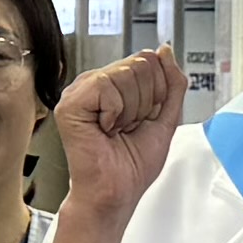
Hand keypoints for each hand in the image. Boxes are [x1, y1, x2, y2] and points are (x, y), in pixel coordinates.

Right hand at [53, 50, 186, 221]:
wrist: (116, 193)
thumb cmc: (132, 166)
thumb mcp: (166, 118)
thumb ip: (172, 83)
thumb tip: (165, 50)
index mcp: (114, 85)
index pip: (148, 60)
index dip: (157, 92)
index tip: (142, 120)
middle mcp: (95, 84)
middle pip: (140, 64)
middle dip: (146, 102)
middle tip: (128, 128)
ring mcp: (80, 91)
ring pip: (126, 73)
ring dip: (131, 111)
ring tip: (116, 131)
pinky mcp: (71, 102)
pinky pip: (107, 86)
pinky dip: (115, 113)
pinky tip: (104, 129)